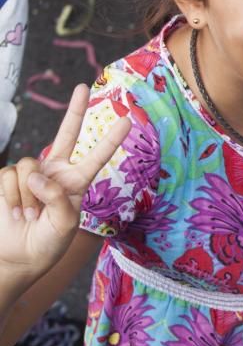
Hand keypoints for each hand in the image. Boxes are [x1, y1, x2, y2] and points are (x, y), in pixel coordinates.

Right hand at [0, 85, 129, 284]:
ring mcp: (30, 174)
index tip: (127, 120)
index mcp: (76, 182)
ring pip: (29, 166)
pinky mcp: (6, 179)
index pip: (96, 156)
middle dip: (75, 110)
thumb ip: (58, 197)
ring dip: (28, 195)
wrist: (15, 258)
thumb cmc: (46, 245)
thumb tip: (39, 174)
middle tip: (82, 87)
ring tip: (29, 215)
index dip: (110, 139)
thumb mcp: (65, 225)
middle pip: (66, 134)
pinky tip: (13, 212)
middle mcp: (54, 172)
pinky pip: (9, 177)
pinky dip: (11, 197)